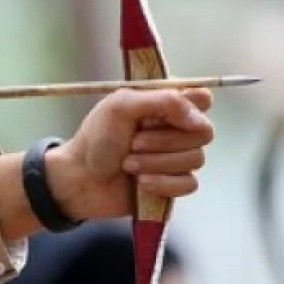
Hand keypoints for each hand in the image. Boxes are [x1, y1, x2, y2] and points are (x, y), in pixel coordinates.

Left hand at [46, 88, 213, 220]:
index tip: (172, 116)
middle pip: (203, 132)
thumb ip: (163, 101)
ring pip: (196, 159)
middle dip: (165, 141)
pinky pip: (189, 184)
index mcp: (165, 106)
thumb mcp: (121, 106)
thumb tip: (198, 119)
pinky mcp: (174, 184)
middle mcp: (176, 129)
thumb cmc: (97, 138)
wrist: (80, 178)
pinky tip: (140, 183)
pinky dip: (162, 183)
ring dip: (157, 163)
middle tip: (133, 143)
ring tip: (128, 164)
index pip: (202, 99)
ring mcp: (177, 158)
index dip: (193, 108)